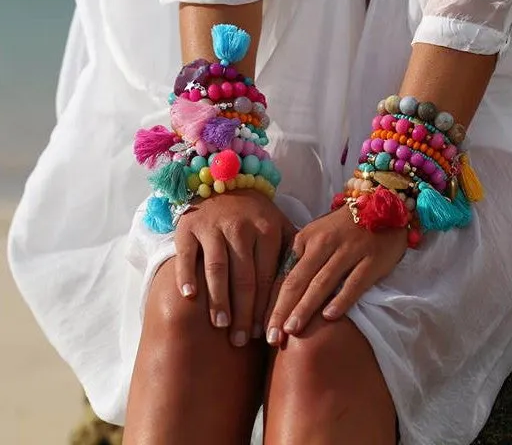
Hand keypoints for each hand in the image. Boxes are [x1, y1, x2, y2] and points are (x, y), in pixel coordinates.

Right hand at [174, 190, 294, 346]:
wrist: (224, 181)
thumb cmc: (256, 213)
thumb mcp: (280, 224)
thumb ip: (294, 250)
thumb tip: (312, 286)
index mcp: (268, 230)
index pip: (269, 277)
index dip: (268, 308)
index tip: (266, 334)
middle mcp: (241, 228)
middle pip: (245, 278)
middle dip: (245, 313)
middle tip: (242, 340)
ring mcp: (214, 227)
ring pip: (218, 269)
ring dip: (219, 300)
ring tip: (222, 325)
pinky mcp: (189, 226)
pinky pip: (188, 255)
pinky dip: (187, 275)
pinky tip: (190, 297)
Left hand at [264, 206, 406, 345]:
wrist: (383, 204)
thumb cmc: (343, 226)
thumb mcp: (316, 234)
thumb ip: (299, 257)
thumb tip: (277, 291)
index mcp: (306, 238)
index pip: (285, 274)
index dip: (272, 301)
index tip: (263, 326)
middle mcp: (325, 243)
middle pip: (299, 281)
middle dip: (282, 310)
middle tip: (272, 337)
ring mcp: (349, 251)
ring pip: (322, 283)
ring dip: (305, 308)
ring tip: (292, 330)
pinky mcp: (372, 259)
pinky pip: (354, 283)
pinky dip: (341, 300)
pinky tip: (329, 317)